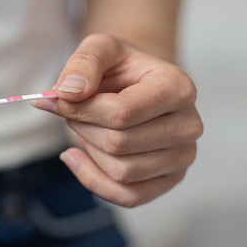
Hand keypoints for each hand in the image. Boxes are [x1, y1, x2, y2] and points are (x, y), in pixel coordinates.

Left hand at [33, 34, 202, 207]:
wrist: (136, 85)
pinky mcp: (169, 180)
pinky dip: (93, 180)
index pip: (121, 113)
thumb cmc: (119, 67)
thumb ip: (83, 63)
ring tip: (88, 127)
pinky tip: (78, 157)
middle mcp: (189, 125)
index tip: (57, 99)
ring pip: (121, 172)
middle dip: (83, 128)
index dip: (80, 110)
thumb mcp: (99, 48)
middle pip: (119, 144)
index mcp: (178, 87)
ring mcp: (183, 157)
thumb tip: (68, 92)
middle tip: (73, 111)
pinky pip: (127, 197)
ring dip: (90, 150)